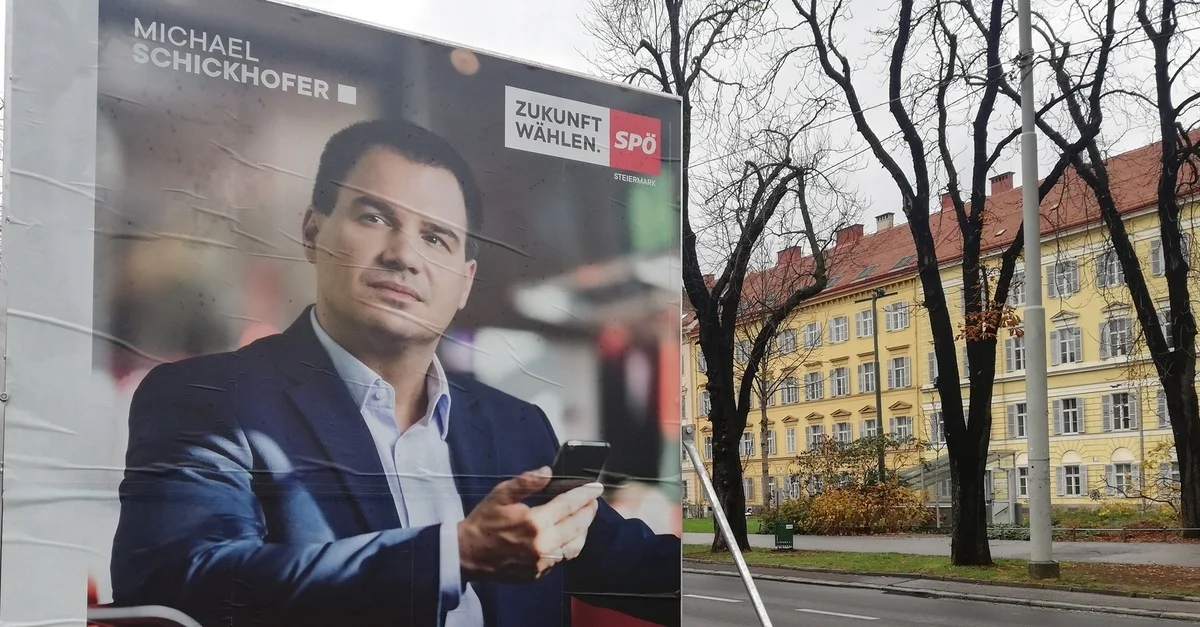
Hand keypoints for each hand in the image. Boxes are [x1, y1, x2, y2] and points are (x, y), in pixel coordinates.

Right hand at [457, 466, 602, 581]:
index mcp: (535, 522)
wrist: (467, 554)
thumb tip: (549, 471)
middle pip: (578, 526)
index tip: (595, 488)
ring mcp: (542, 562)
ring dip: (582, 531)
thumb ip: (527, 482)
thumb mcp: (501, 494)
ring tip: (584, 518)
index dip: (585, 494)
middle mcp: (543, 544)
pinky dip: (568, 546)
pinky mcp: (538, 573)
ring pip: (575, 546)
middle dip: (589, 511)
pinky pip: (561, 558)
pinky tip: (567, 536)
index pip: (570, 505)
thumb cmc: (484, 521)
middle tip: (593, 501)